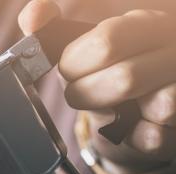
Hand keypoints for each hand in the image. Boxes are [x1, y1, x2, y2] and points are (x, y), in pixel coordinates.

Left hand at [19, 0, 175, 171]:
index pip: (105, 43)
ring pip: (156, 106)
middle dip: (92, 96)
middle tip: (85, 96)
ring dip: (117, 117)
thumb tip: (34, 13)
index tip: (70, 74)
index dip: (75, 67)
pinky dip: (134, 137)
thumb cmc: (100, 81)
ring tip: (114, 109)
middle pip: (126, 78)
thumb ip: (49, 32)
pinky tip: (132, 126)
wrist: (126, 125)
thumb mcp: (76, 55)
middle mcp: (172, 48)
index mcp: (144, 24)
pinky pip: (156, 136)